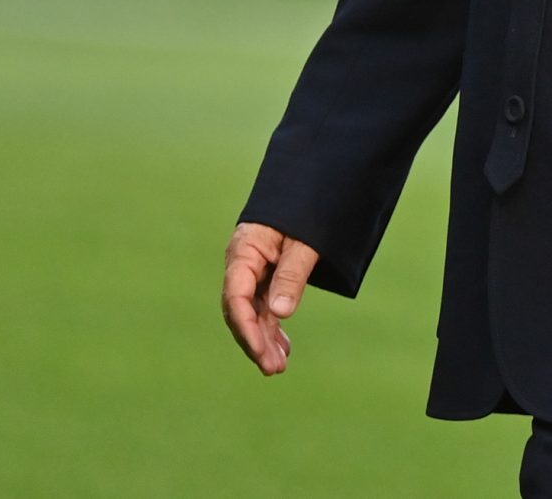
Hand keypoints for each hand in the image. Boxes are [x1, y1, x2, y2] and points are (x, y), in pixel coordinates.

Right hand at [221, 222, 320, 376]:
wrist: (316, 183)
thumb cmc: (310, 208)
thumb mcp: (304, 242)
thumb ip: (292, 275)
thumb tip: (281, 314)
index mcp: (244, 250)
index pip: (236, 295)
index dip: (246, 327)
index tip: (259, 351)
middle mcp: (244, 262)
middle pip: (240, 308)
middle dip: (255, 340)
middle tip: (273, 368)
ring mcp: (254, 269)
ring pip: (253, 311)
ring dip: (264, 338)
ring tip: (279, 367)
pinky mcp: (267, 274)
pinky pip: (265, 304)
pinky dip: (273, 326)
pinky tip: (283, 348)